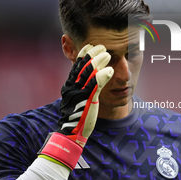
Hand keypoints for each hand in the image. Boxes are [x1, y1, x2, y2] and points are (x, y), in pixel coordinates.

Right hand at [38, 44, 113, 168]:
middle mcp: (72, 86)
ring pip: (89, 73)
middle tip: (102, 46)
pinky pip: (95, 86)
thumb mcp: (77, 98)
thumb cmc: (76, 116)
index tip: (90, 45)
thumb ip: (81, 87)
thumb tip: (87, 77)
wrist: (70, 134)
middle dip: (92, 54)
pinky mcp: (87, 100)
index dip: (83, 54)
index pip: (76, 66)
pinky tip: (110, 71)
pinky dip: (102, 76)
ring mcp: (79, 93)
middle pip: (82, 66)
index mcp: (70, 85)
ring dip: (99, 61)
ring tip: (107, 54)